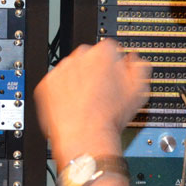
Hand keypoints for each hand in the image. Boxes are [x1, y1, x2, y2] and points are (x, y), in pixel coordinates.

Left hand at [35, 39, 151, 162]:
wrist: (86, 137)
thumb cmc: (110, 117)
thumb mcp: (138, 90)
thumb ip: (139, 67)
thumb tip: (134, 59)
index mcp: (103, 53)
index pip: (109, 48)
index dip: (113, 64)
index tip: (113, 75)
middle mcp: (80, 56)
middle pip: (88, 58)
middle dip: (94, 71)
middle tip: (100, 91)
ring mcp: (61, 70)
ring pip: (71, 71)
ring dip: (77, 81)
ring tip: (86, 101)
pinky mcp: (46, 84)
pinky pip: (56, 84)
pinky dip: (62, 92)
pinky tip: (72, 105)